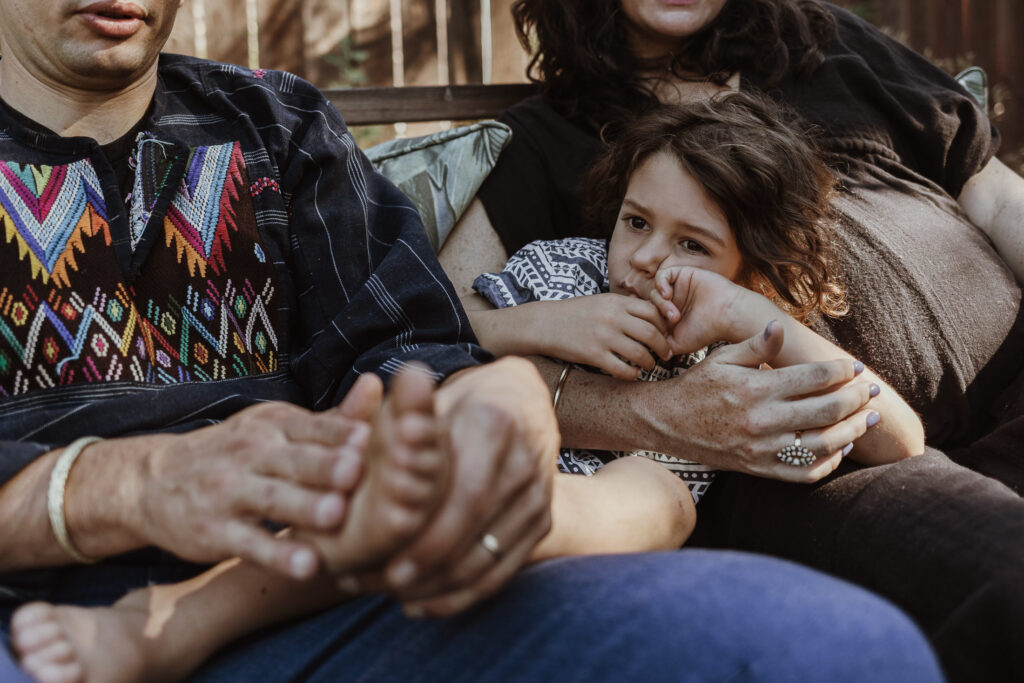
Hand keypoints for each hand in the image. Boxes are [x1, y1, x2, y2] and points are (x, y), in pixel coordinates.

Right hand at [136, 374, 382, 578]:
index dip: (343, 433)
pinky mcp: (215, 532)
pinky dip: (278, 555)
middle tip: (358, 471)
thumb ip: (330, 420)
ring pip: (273, 499)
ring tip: (336, 515)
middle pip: (296, 460)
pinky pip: (251, 544)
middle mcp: (252, 453)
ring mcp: (230, 492)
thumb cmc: (238, 454)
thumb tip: (378, 385)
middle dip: (326, 465)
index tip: (373, 438)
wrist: (155, 481)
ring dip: (305, 507)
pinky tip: (306, 566)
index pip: (314, 427)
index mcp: (274, 425)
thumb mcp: (276, 428)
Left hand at [364, 357, 559, 615]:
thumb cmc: (458, 402)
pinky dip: (459, 597)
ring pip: (486, 565)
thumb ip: (394, 422)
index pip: (464, 498)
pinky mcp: (542, 522)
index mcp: (492, 427)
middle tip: (366, 584)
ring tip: (382, 592)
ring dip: (433, 590)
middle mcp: (523, 463)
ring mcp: (537, 497)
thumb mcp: (428, 398)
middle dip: (420, 572)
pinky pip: (501, 574)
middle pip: (472, 538)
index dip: (426, 540)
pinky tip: (419, 603)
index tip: (382, 565)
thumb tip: (349, 443)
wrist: (522, 401)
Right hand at [534, 294, 673, 379]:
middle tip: (666, 355)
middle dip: (663, 347)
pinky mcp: (593, 355)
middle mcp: (612, 317)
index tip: (666, 334)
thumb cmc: (574, 313)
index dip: (664, 325)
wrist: (545, 323)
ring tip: (649, 365)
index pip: (652, 312)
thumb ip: (624, 307)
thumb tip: (650, 317)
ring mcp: (603, 336)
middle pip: (651, 334)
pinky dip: (632, 374)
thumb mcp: (601, 301)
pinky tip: (632, 374)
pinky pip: (622, 369)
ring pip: (640, 353)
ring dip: (649, 363)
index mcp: (616, 302)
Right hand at [639, 321, 876, 482]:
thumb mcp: (722, 357)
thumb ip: (756, 344)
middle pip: (827, 410)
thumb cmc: (697, 386)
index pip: (814, 377)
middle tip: (871, 391)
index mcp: (755, 388)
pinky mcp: (759, 468)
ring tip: (869, 418)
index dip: (841, 371)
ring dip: (854, 430)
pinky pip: (805, 472)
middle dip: (857, 399)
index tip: (856, 367)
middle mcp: (762, 420)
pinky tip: (842, 447)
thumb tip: (781, 326)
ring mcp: (762, 448)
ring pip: (824, 444)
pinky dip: (829, 462)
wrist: (668, 423)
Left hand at [649, 266, 766, 355]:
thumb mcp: (677, 343)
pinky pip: (662, 275)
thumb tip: (641, 346)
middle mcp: (672, 302)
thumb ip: (659, 343)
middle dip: (655, 314)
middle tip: (671, 322)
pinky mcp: (683, 275)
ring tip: (674, 314)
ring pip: (655, 291)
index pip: (647, 315)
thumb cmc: (707, 331)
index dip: (644, 320)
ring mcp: (677, 289)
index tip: (647, 328)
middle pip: (648, 303)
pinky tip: (668, 294)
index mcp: (669, 318)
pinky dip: (660, 284)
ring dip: (660, 303)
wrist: (727, 316)